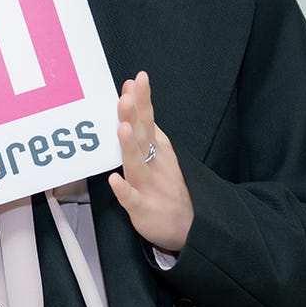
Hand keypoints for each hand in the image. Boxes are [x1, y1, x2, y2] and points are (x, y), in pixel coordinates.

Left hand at [106, 71, 193, 252]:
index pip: (148, 120)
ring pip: (136, 164)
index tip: (136, 79)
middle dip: (133, 115)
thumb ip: (147, 128)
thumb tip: (133, 99)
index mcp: (157, 149)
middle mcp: (154, 163)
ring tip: (123, 128)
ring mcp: (149, 186)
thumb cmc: (170, 187)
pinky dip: (123, 191)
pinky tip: (114, 181)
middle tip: (127, 95)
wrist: (191, 227)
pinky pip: (132, 200)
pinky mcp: (144, 209)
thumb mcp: (161, 153)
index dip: (142, 100)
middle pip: (142, 137)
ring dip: (129, 146)